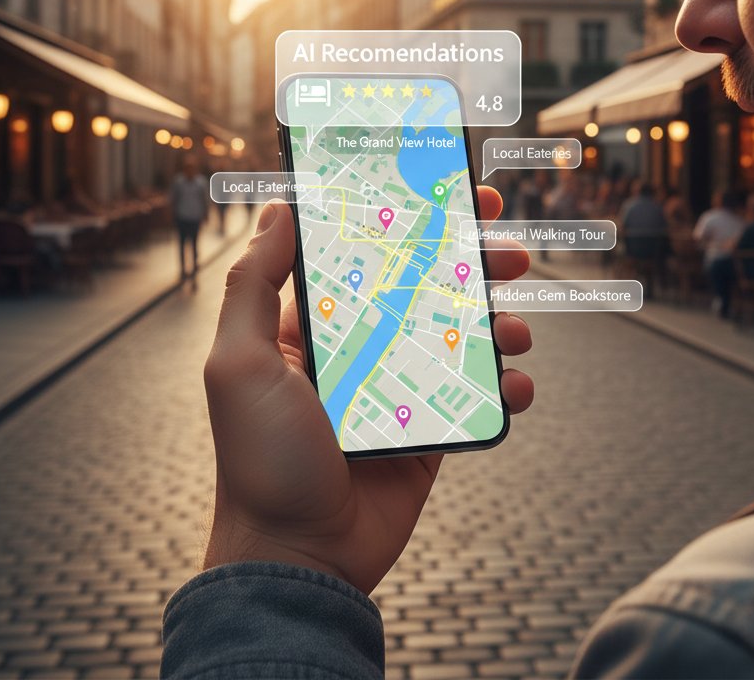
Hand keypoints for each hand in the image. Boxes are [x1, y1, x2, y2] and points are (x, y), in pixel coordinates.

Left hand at [202, 189, 532, 594]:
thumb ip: (253, 285)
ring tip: (516, 327)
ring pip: (463, 335)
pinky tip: (516, 385)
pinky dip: (506, 386)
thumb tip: (278, 209)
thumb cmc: (258, 460)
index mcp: (318, 325)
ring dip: (499, 321)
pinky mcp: (432, 430)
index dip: (409, 221)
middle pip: (428, 287)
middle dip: (472, 263)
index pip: (370, 255)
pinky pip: (477, 394)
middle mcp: (363, 349)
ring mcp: (401, 389)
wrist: (298, 559)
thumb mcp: (237, 362)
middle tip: (508, 249)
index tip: (447, 195)